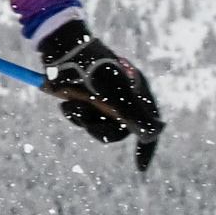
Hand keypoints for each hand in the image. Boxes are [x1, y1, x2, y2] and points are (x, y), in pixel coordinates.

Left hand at [37, 12, 164, 169]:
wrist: (61, 45)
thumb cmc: (92, 66)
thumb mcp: (115, 92)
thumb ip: (135, 114)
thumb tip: (154, 135)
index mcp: (137, 91)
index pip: (149, 125)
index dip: (146, 148)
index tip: (140, 169)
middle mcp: (121, 96)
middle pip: (118, 130)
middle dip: (100, 129)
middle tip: (87, 121)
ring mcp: (102, 96)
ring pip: (96, 124)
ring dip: (82, 119)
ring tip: (72, 104)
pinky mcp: (83, 95)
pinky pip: (80, 116)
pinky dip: (72, 113)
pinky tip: (65, 101)